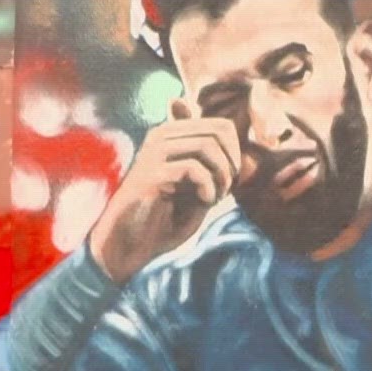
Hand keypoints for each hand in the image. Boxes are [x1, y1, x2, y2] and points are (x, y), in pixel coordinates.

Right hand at [87, 99, 240, 281]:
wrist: (130, 244)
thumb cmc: (166, 216)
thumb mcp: (197, 187)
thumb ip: (214, 162)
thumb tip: (241, 142)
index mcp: (172, 134)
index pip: (223, 126)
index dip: (237, 154)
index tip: (230, 180)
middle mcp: (161, 136)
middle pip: (219, 133)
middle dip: (231, 165)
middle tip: (223, 191)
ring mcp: (154, 152)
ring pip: (208, 146)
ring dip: (221, 177)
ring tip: (214, 198)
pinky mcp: (152, 173)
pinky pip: (195, 169)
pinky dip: (209, 188)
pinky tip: (204, 202)